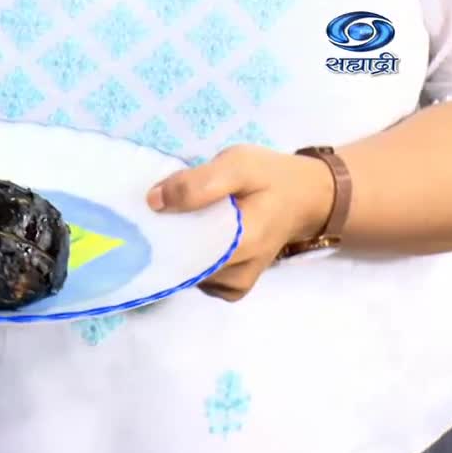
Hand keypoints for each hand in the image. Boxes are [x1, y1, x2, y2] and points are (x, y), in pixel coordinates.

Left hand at [146, 145, 334, 301]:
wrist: (303, 199)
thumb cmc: (270, 178)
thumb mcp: (238, 164)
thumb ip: (198, 182)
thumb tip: (154, 201)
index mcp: (244, 242)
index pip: (185, 249)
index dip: (160, 232)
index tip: (148, 214)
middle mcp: (238, 273)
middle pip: (182, 264)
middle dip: (164, 240)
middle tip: (161, 214)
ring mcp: (233, 285)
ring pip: (186, 274)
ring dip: (175, 250)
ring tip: (179, 222)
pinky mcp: (230, 288)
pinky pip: (196, 279)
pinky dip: (187, 260)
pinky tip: (192, 237)